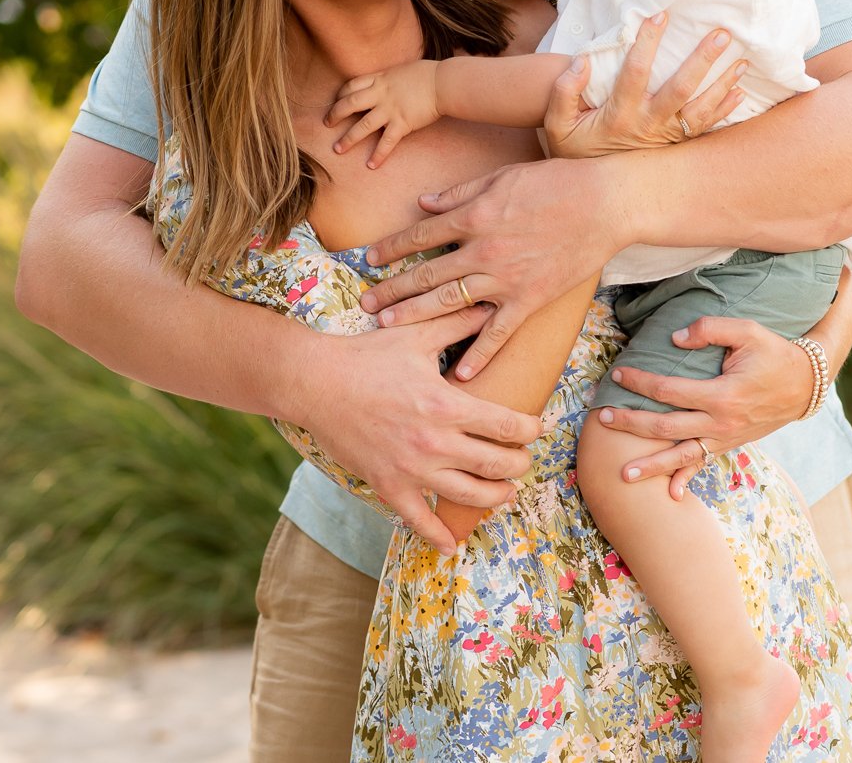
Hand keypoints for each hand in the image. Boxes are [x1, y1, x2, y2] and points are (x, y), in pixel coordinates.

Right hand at [293, 305, 543, 554]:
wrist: (315, 383)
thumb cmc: (366, 356)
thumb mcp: (415, 335)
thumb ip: (457, 323)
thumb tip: (488, 306)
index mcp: (446, 405)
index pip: (507, 426)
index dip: (530, 430)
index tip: (537, 428)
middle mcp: (435, 442)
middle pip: (497, 465)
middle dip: (519, 465)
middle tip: (522, 460)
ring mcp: (411, 469)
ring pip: (469, 496)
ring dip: (495, 498)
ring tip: (504, 494)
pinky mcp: (388, 486)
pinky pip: (419, 520)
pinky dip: (439, 537)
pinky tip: (452, 546)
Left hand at [329, 60, 440, 167]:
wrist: (444, 83)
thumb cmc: (428, 74)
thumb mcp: (402, 70)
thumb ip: (390, 78)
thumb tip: (388, 82)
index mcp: (380, 79)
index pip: (352, 86)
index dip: (340, 95)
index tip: (336, 101)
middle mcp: (380, 94)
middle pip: (349, 104)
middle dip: (335, 115)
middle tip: (327, 124)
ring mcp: (390, 110)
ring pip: (362, 126)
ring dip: (348, 139)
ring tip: (337, 149)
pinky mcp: (402, 123)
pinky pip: (386, 142)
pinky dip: (378, 155)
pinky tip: (371, 165)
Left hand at [359, 158, 621, 380]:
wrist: (605, 203)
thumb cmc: (554, 183)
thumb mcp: (500, 178)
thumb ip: (459, 194)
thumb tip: (422, 203)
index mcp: (473, 218)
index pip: (420, 236)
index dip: (391, 248)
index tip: (369, 259)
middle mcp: (482, 252)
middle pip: (426, 274)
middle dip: (392, 290)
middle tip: (363, 305)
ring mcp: (505, 280)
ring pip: (450, 302)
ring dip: (416, 315)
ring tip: (388, 327)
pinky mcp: (529, 300)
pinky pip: (498, 332)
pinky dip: (479, 354)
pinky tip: (459, 373)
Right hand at [543, 13, 747, 158]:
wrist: (596, 190)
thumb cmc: (576, 147)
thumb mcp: (558, 125)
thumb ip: (564, 93)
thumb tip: (580, 62)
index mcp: (620, 114)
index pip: (636, 73)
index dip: (647, 44)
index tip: (659, 16)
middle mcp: (648, 125)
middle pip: (681, 89)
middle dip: (702, 60)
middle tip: (722, 34)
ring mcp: (666, 137)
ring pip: (700, 109)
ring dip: (722, 84)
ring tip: (742, 60)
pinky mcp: (676, 144)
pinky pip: (705, 128)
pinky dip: (724, 110)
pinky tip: (740, 91)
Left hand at [593, 316, 815, 498]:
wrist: (806, 385)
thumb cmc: (775, 354)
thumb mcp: (748, 331)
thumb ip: (710, 330)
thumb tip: (674, 339)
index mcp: (722, 394)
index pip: (668, 391)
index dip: (640, 383)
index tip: (618, 376)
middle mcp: (721, 422)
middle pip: (665, 427)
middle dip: (631, 424)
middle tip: (602, 419)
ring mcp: (725, 437)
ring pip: (681, 455)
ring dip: (651, 465)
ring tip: (623, 475)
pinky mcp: (729, 444)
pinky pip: (704, 463)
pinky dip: (687, 479)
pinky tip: (670, 494)